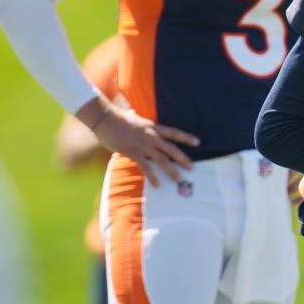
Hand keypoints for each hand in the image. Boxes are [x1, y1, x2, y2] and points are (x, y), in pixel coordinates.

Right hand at [83, 100, 199, 186]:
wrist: (105, 118)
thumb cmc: (119, 119)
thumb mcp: (138, 121)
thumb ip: (146, 129)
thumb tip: (149, 133)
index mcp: (153, 127)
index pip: (174, 132)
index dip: (186, 137)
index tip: (198, 142)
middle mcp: (151, 136)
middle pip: (171, 149)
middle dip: (183, 159)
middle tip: (192, 168)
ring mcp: (143, 144)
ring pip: (162, 159)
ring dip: (171, 170)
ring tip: (179, 179)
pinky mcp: (133, 152)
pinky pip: (146, 167)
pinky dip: (152, 177)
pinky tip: (157, 185)